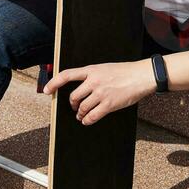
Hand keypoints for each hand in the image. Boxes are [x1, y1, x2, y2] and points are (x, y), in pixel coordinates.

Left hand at [42, 60, 156, 124]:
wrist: (141, 75)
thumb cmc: (125, 72)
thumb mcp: (105, 68)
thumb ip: (92, 76)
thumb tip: (82, 87)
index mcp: (92, 69)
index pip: (67, 75)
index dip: (54, 83)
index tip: (46, 90)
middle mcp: (94, 81)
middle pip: (73, 96)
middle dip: (72, 105)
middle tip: (74, 107)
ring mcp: (101, 93)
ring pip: (82, 108)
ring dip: (80, 114)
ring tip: (81, 116)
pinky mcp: (109, 104)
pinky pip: (92, 116)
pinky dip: (87, 120)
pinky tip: (87, 120)